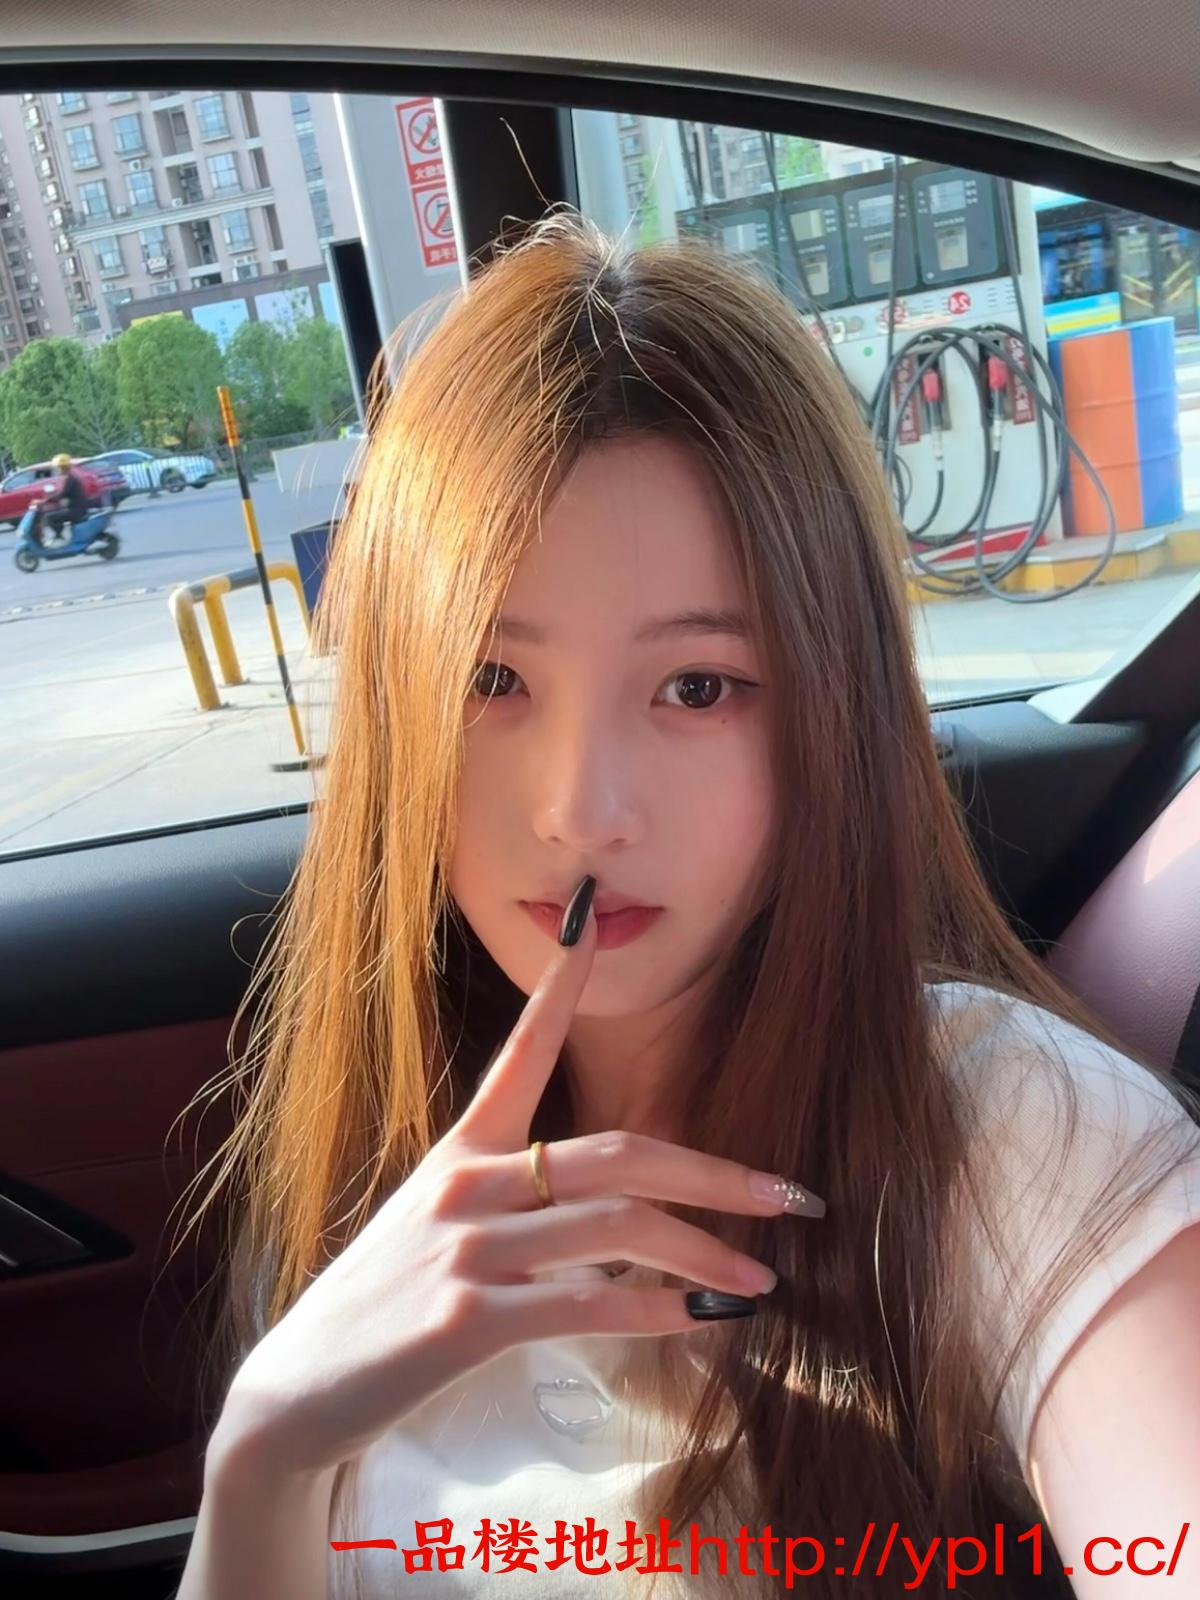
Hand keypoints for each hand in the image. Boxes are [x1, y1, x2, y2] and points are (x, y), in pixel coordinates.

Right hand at [214, 876, 822, 1478]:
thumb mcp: (441, 1226)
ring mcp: (466, 1247)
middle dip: (714, 1173)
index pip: (521, 1050)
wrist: (299, 1391)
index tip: (589, 924)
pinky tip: (698, 1318)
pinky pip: (585, 1303)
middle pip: (617, 1152)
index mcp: (462, 1150)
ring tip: (760, 1277)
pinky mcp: (465, 1318)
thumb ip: (518, 1204)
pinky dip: (655, 1310)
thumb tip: (622, 1215)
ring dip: (704, 1251)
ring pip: (615, 1227)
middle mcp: (466, 1182)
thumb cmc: (387, 1305)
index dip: (559, 987)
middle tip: (787, 1197)